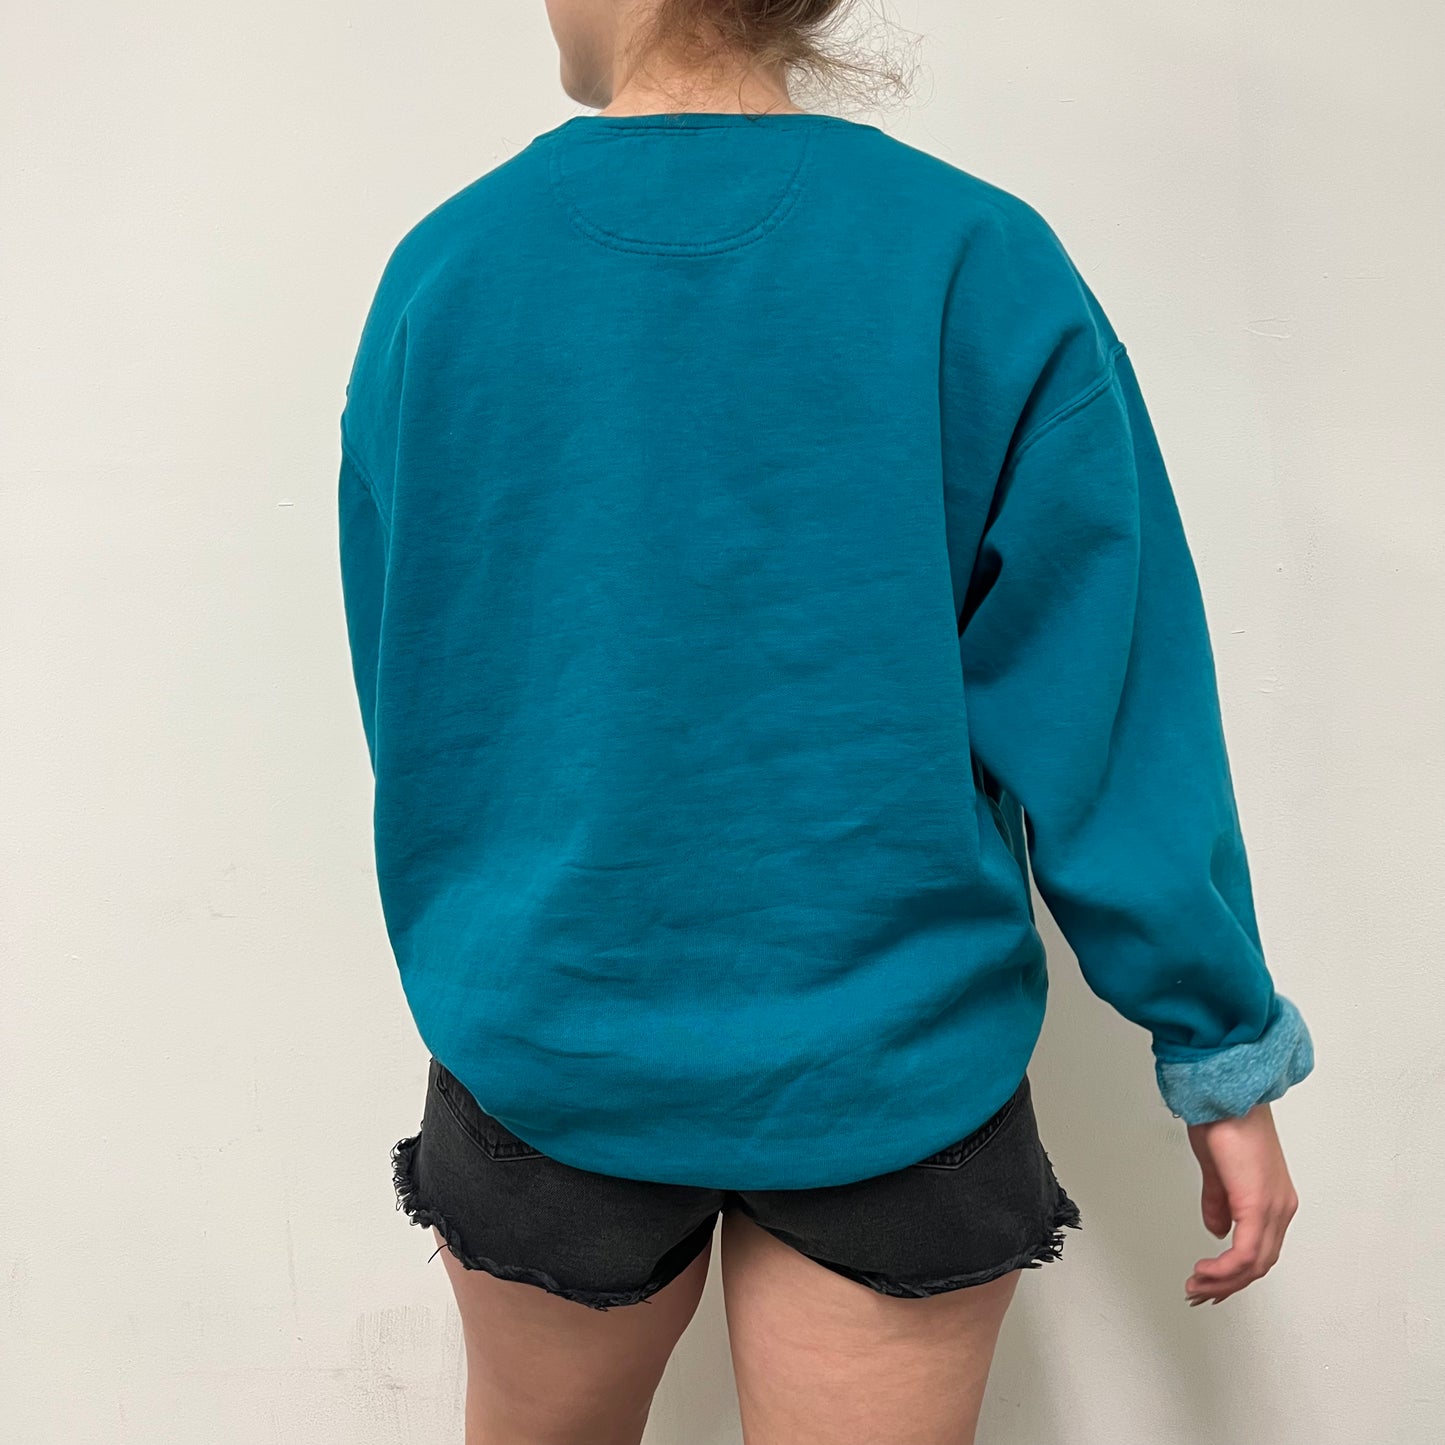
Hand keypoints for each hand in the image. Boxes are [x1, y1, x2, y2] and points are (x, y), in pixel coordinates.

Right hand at [1184, 1101, 1298, 1305]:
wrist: (1226, 1097)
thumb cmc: (1224, 1121)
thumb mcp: (1218, 1170)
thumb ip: (1220, 1202)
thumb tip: (1217, 1230)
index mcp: (1273, 1199)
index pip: (1261, 1250)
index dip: (1236, 1272)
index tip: (1211, 1283)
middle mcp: (1280, 1208)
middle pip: (1260, 1264)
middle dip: (1227, 1284)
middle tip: (1199, 1293)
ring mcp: (1273, 1208)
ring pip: (1255, 1264)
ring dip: (1223, 1280)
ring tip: (1196, 1286)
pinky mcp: (1258, 1206)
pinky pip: (1246, 1253)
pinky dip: (1224, 1269)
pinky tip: (1204, 1272)